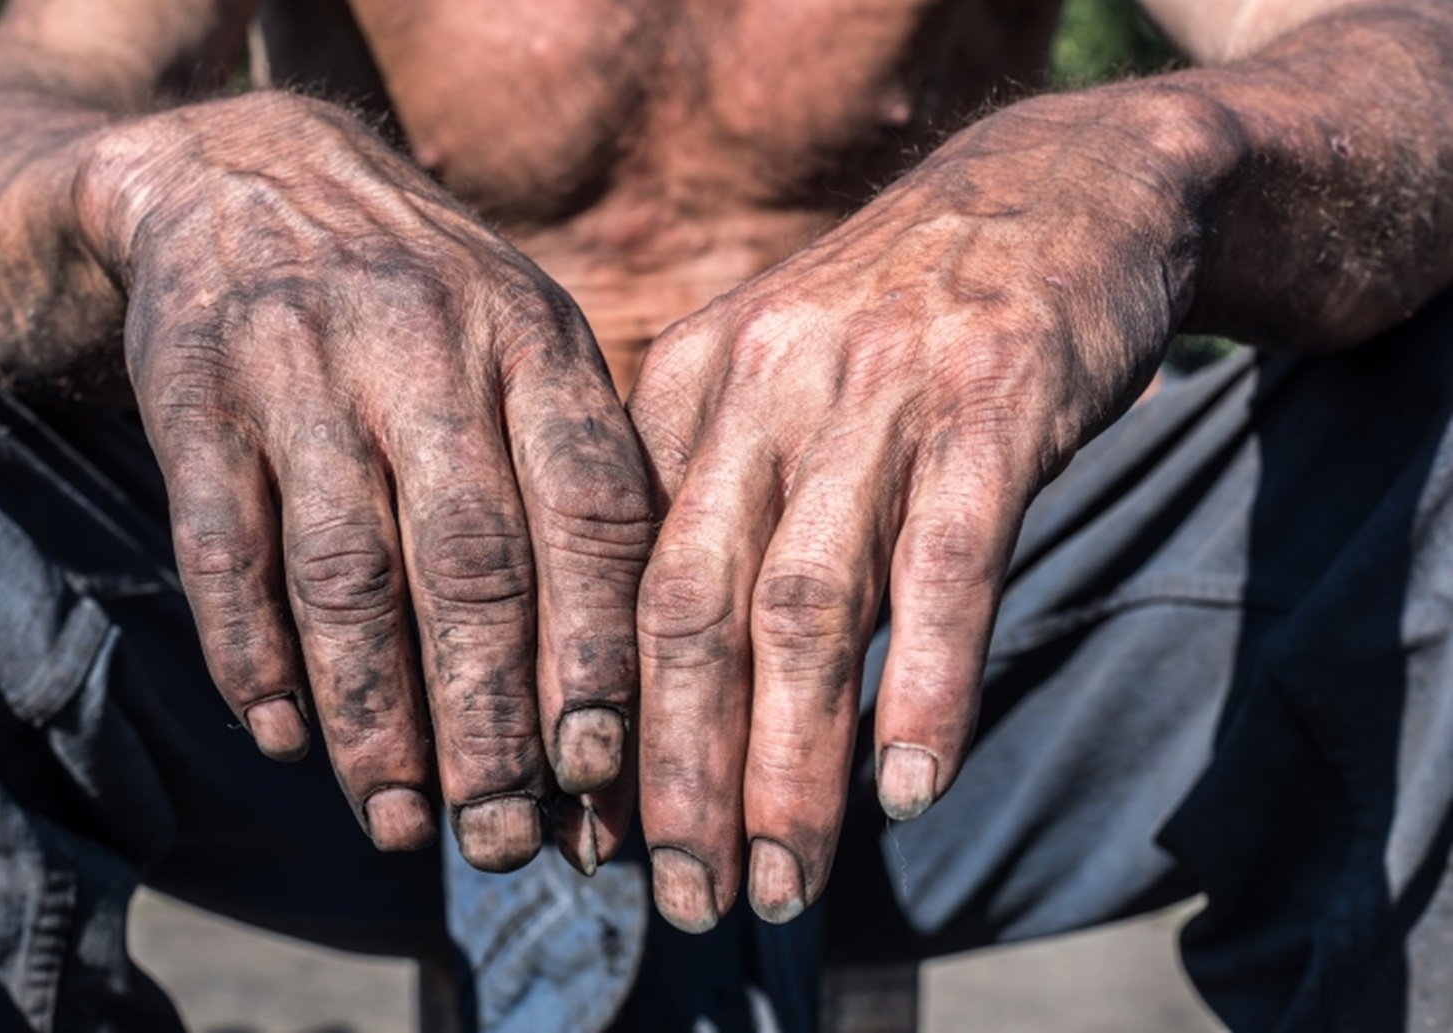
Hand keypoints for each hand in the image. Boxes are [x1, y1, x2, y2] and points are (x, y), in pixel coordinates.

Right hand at [82, 94, 650, 871]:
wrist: (247, 179)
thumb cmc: (427, 304)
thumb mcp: (528, 344)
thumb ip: (579, 482)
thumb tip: (623, 691)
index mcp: (533, 340)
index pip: (589, 513)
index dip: (598, 651)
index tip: (603, 774)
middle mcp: (424, 348)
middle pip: (471, 567)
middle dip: (491, 723)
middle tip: (505, 843)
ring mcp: (300, 367)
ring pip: (346, 576)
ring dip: (374, 717)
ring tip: (399, 825)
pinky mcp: (193, 395)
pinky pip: (222, 548)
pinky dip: (252, 653)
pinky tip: (284, 738)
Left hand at [628, 91, 1212, 928]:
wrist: (1060, 184)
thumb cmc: (907, 317)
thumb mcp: (784, 380)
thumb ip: (726, 498)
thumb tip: (680, 680)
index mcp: (692, 385)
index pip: (621, 580)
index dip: (607, 719)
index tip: (603, 835)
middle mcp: (765, 386)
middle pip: (690, 607)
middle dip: (677, 770)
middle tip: (679, 896)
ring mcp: (880, 391)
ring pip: (808, 606)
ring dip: (789, 761)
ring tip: (782, 880)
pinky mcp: (998, 400)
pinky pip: (948, 565)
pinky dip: (924, 685)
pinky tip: (911, 786)